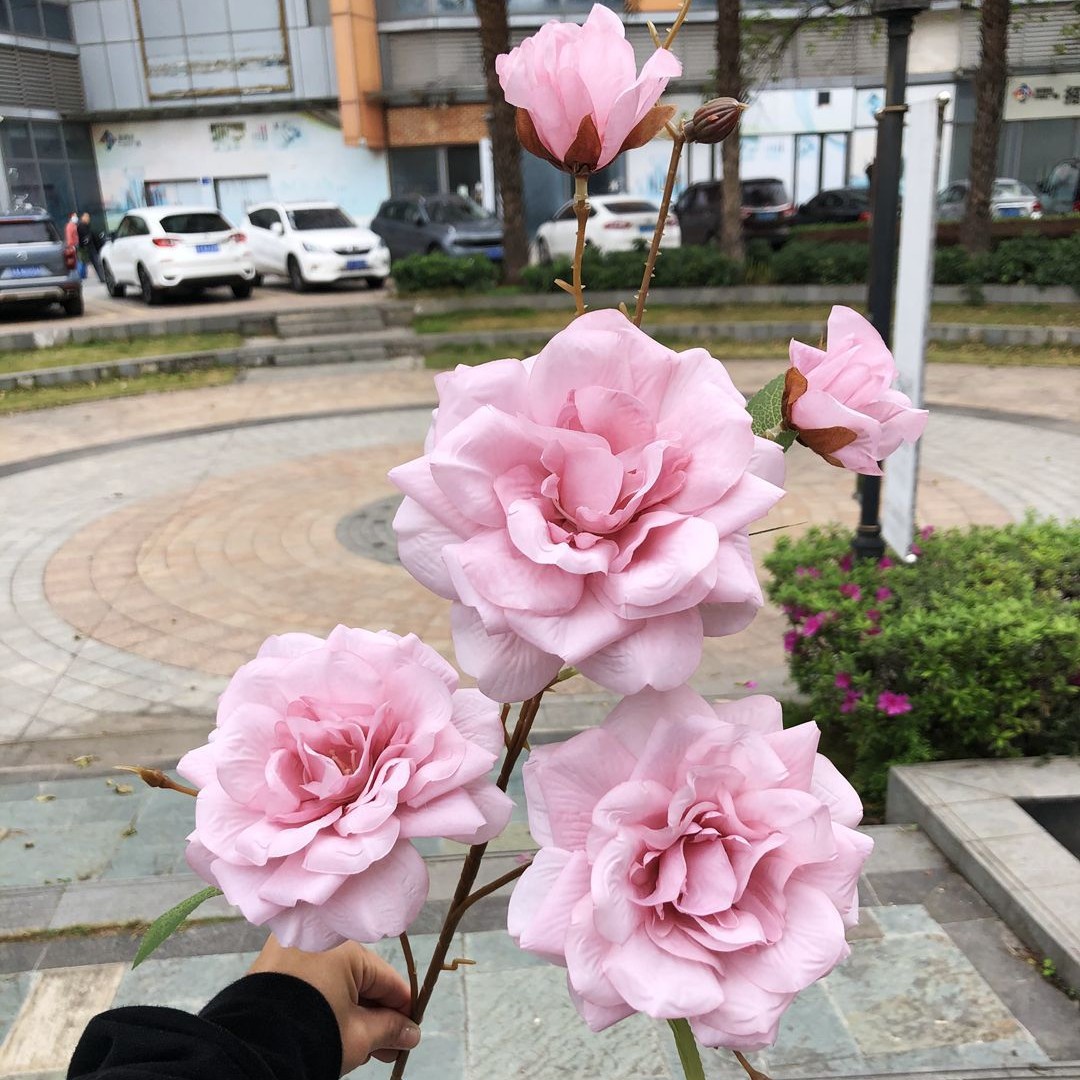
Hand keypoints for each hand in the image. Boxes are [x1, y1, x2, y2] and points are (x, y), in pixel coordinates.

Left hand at [250, 935, 420, 1073]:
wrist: (251, 1050)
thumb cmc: (312, 1035)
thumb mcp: (359, 1036)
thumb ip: (390, 1030)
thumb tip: (413, 1034)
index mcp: (346, 948)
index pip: (387, 980)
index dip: (403, 1009)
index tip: (410, 1034)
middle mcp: (321, 940)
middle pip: (361, 980)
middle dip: (377, 1016)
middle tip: (386, 1050)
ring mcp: (294, 950)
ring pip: (336, 980)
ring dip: (353, 1011)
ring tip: (362, 1047)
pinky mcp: (272, 965)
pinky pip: (312, 980)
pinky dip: (326, 1001)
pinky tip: (335, 1029)